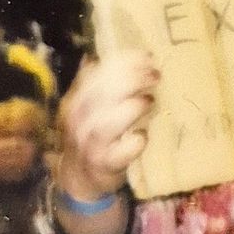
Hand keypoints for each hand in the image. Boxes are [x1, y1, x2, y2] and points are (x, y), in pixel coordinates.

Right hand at [57, 50, 160, 198]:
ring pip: (106, 124)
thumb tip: (111, 56)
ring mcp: (90, 145)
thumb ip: (98, 84)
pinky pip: (119, 154)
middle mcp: (80, 121)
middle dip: (131, 80)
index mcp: (77, 101)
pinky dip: (134, 143)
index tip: (147, 56)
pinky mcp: (105, 165)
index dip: (122, 63)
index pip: (96, 75)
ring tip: (150, 100)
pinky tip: (143, 135)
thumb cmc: (92, 136)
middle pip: (101, 95)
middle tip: (156, 75)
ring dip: (131, 109)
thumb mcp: (89, 108)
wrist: (79, 177)